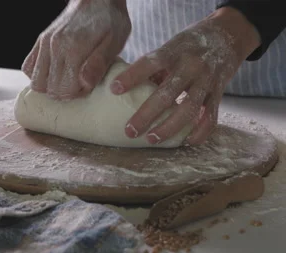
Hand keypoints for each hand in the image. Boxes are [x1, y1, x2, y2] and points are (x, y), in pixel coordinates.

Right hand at [22, 0, 130, 99]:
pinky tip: (54, 72)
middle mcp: (54, 46)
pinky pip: (28, 67)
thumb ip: (99, 63)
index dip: (77, 94)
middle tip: (78, 85)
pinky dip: (39, 75)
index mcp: (74, 49)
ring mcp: (44, 44)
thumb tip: (84, 83)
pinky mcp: (40, 42)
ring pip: (36, 82)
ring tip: (66, 80)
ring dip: (50, 87)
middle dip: (64, 93)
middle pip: (49, 89)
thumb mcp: (115, 41)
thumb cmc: (110, 21)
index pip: (65, 89)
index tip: (87, 87)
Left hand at [111, 7, 260, 144]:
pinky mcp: (219, 93)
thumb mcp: (170, 48)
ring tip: (151, 139)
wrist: (228, 35)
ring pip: (188, 108)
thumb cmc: (188, 45)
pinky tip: (185, 142)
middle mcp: (191, 66)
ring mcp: (207, 80)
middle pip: (167, 93)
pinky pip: (210, 116)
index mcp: (174, 51)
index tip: (114, 89)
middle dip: (146, 114)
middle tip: (129, 131)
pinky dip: (199, 132)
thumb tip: (128, 91)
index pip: (150, 63)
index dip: (132, 76)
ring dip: (169, 127)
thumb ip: (154, 69)